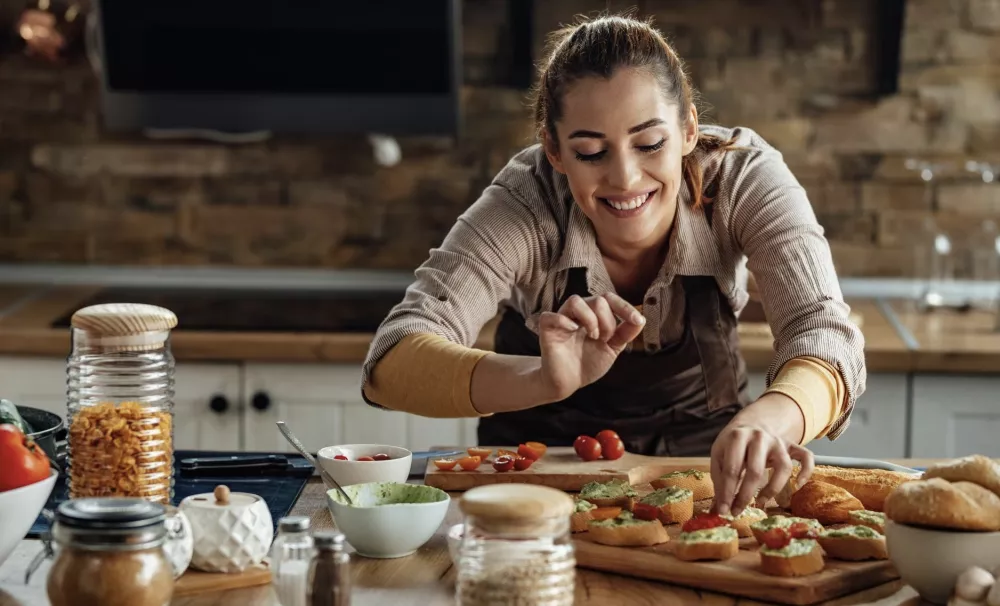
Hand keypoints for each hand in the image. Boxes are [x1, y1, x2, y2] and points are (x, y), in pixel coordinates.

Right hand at [537, 293, 644, 399]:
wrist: (569, 382)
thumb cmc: (588, 362)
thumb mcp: (613, 348)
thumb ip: (626, 333)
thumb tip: (641, 319)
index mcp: (594, 315)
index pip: (608, 298)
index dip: (624, 306)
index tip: (636, 320)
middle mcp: (578, 313)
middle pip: (596, 300)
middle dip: (607, 321)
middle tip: (604, 339)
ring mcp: (562, 319)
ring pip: (575, 301)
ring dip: (589, 319)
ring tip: (593, 336)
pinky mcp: (547, 329)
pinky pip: (551, 316)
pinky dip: (564, 321)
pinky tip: (572, 331)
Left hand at [709, 394, 813, 516]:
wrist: (752, 423)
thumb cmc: (733, 444)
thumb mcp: (719, 455)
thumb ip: (719, 479)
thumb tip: (720, 508)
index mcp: (737, 437)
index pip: (732, 469)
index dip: (727, 492)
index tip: (724, 510)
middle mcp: (759, 437)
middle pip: (755, 470)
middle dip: (745, 495)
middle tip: (738, 510)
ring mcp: (778, 441)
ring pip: (783, 466)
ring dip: (773, 488)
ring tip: (761, 501)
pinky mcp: (791, 445)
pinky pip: (806, 457)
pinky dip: (806, 471)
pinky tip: (797, 485)